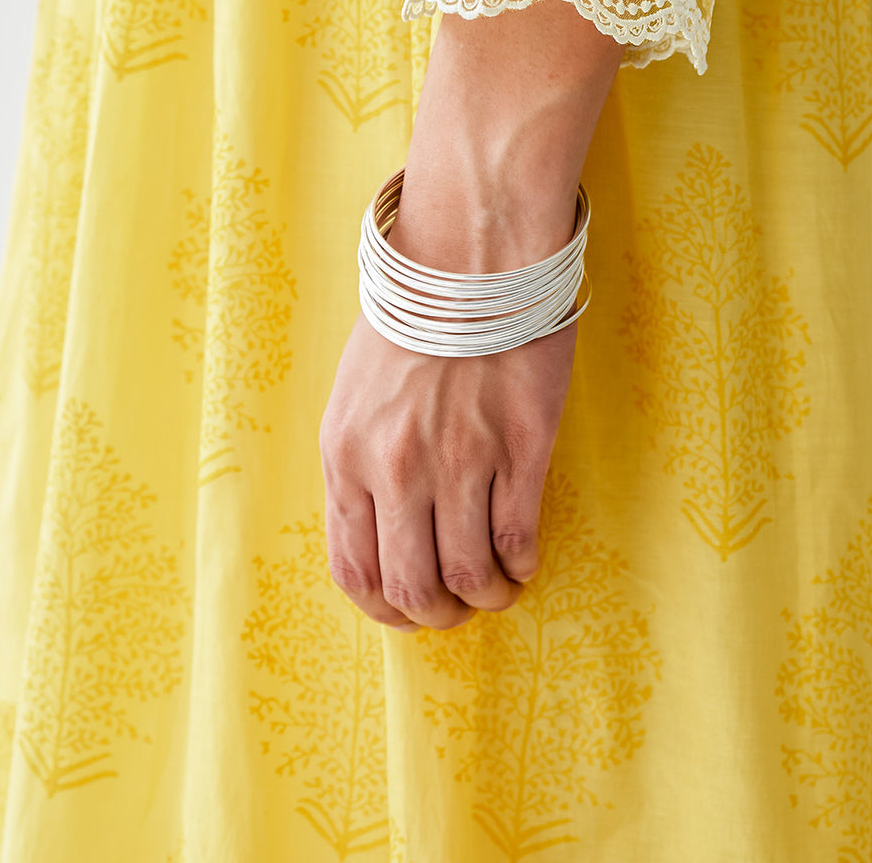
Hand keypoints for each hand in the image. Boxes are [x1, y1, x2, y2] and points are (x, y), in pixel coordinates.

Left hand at [319, 310, 577, 631]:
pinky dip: (521, 565)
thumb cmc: (417, 317)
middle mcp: (397, 467)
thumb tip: (381, 537)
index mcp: (346, 453)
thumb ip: (360, 463)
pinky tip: (524, 559)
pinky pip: (518, 539)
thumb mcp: (356, 393)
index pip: (355, 570)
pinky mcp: (520, 447)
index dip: (387, 609)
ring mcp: (461, 460)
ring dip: (486, 596)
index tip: (411, 610)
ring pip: (469, 574)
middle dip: (438, 615)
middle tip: (458, 608)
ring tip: (497, 586)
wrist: (473, 256)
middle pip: (413, 588)